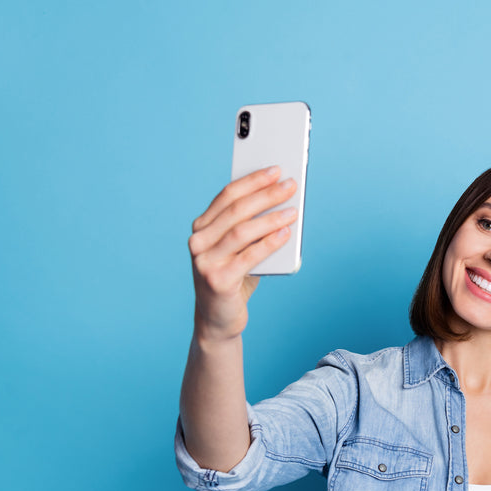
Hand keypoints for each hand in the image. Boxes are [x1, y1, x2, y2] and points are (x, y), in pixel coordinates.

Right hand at [187, 166, 298, 341]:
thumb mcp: (239, 250)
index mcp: (202, 228)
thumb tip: (282, 202)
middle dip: (266, 195)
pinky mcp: (217, 280)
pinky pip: (249, 256)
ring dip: (270, 218)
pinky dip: (269, 243)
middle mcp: (198, 242)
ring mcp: (204, 262)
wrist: (218, 320)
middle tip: (290, 185)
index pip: (227, 196)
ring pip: (242, 231)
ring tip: (293, 210)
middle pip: (236, 211)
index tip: (275, 170)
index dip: (252, 181)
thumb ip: (252, 229)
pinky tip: (286, 233)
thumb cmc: (234, 279)